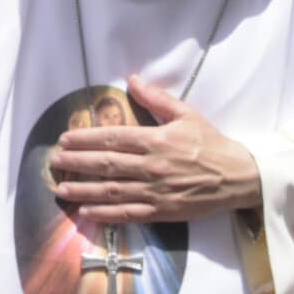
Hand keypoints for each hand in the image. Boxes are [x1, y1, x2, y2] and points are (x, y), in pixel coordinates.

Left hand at [49, 75, 261, 224]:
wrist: (237, 178)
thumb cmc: (210, 144)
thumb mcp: (187, 114)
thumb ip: (156, 98)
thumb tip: (132, 79)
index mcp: (156, 140)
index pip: (113, 138)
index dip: (86, 139)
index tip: (65, 138)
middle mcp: (152, 166)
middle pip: (106, 164)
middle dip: (77, 163)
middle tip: (55, 161)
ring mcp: (155, 191)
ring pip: (112, 191)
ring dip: (84, 190)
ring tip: (62, 188)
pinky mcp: (162, 212)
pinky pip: (128, 214)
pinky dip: (106, 214)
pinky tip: (86, 213)